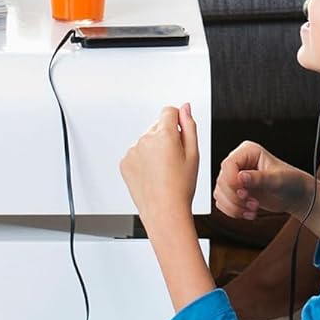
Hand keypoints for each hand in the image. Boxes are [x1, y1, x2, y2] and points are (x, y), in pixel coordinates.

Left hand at [120, 103, 199, 224]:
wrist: (163, 211)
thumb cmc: (181, 186)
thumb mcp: (194, 153)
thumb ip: (189, 125)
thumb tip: (185, 107)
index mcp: (164, 134)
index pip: (169, 110)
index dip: (178, 120)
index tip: (180, 135)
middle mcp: (145, 139)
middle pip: (157, 125)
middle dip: (166, 135)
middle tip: (175, 158)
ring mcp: (132, 151)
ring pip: (147, 139)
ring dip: (154, 147)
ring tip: (163, 169)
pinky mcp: (125, 162)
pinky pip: (137, 152)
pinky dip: (144, 159)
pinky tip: (153, 173)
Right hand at [213, 140, 312, 221]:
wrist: (295, 195)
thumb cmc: (291, 181)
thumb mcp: (277, 179)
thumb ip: (259, 178)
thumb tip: (241, 177)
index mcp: (249, 151)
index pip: (229, 164)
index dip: (232, 181)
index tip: (244, 192)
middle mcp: (239, 163)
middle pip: (222, 181)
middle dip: (236, 197)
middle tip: (252, 202)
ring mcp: (235, 178)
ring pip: (220, 194)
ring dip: (235, 206)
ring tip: (253, 208)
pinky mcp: (234, 192)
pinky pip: (222, 204)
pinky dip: (234, 212)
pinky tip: (249, 212)